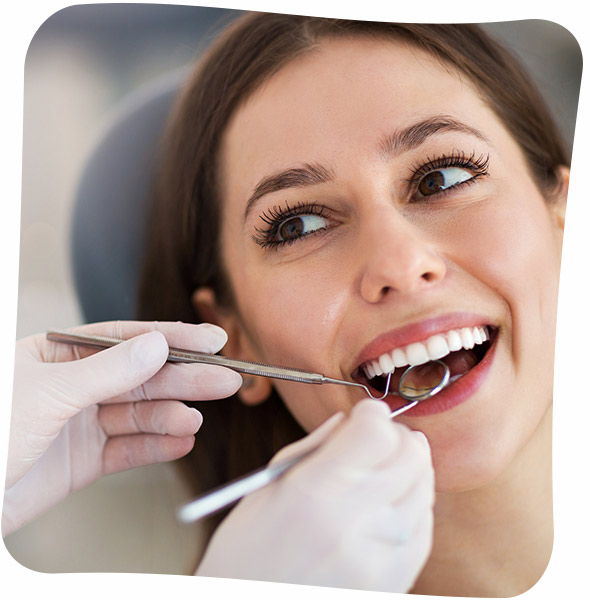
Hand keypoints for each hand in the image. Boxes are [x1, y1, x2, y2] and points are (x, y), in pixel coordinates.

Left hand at [2, 321, 241, 535]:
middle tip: (226, 380)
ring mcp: (79, 423)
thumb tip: (157, 345)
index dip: (172, 337)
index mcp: (56, 353)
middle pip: (140, 377)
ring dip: (171, 416)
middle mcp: (72, 385)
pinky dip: (156, 447)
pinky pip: (128, 449)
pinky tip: (181, 441)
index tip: (212, 339)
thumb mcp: (47, 394)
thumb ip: (106, 371)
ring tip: (196, 421)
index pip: (124, 338)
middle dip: (184, 378)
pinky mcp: (83, 461)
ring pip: (138, 414)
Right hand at [197, 400, 433, 592]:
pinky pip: (424, 528)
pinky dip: (413, 505)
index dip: (372, 413)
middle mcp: (353, 524)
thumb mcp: (265, 487)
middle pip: (410, 455)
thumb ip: (313, 447)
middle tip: (377, 438)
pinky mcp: (393, 583)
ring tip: (383, 469)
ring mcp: (379, 558)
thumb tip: (349, 421)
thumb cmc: (245, 551)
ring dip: (408, 467)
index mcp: (314, 492)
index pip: (376, 431)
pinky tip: (389, 503)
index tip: (363, 415)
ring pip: (423, 488)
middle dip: (396, 435)